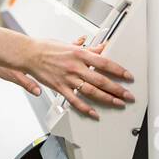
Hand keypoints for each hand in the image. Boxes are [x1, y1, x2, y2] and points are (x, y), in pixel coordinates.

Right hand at [0, 34, 133, 119]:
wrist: (29, 54)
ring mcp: (68, 79)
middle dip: (117, 89)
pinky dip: (86, 108)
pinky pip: (75, 100)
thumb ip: (88, 49)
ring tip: (118, 103)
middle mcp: (75, 67)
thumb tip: (103, 48)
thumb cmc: (48, 48)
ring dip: (107, 99)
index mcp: (79, 54)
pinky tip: (95, 113)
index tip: (128, 77)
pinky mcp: (60, 88)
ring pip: (91, 91)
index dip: (119, 71)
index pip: (104, 63)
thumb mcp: (71, 45)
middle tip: (128, 95)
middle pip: (101, 80)